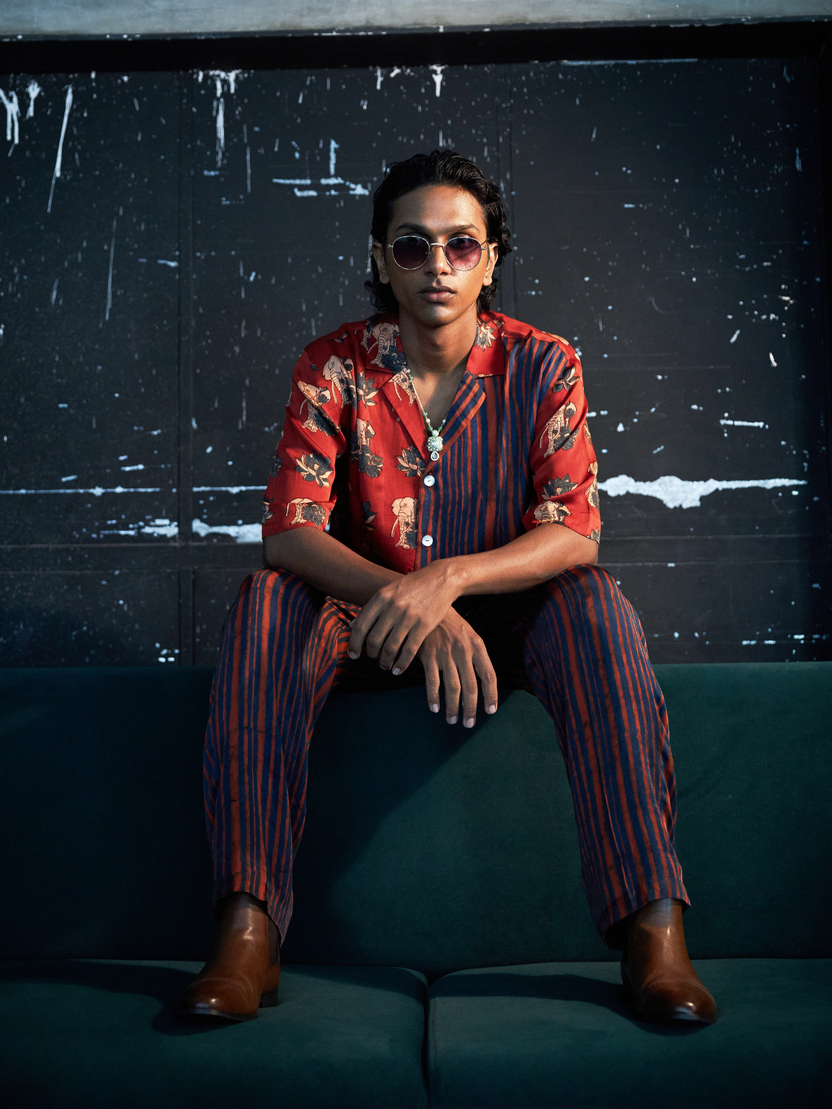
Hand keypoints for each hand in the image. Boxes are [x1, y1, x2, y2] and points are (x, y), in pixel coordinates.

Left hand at [348, 560, 459, 673]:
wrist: (441, 579)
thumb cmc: (412, 586)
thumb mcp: (389, 591)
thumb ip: (372, 608)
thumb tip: (351, 627)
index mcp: (381, 598)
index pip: (360, 626)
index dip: (354, 644)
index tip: (353, 655)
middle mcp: (393, 607)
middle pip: (374, 640)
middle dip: (371, 654)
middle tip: (373, 658)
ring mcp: (409, 616)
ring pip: (390, 648)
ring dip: (385, 661)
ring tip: (385, 665)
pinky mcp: (424, 625)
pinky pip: (409, 650)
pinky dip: (401, 664)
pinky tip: (398, 670)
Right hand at [417, 609, 498, 726]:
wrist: (428, 605)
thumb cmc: (450, 623)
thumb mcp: (469, 634)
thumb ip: (475, 656)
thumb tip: (481, 683)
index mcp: (477, 646)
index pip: (489, 675)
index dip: (491, 695)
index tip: (490, 711)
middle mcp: (463, 651)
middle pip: (471, 686)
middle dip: (471, 709)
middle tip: (469, 724)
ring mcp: (445, 654)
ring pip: (453, 688)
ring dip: (453, 708)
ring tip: (452, 720)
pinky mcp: (428, 655)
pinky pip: (432, 682)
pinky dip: (433, 697)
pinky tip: (435, 708)